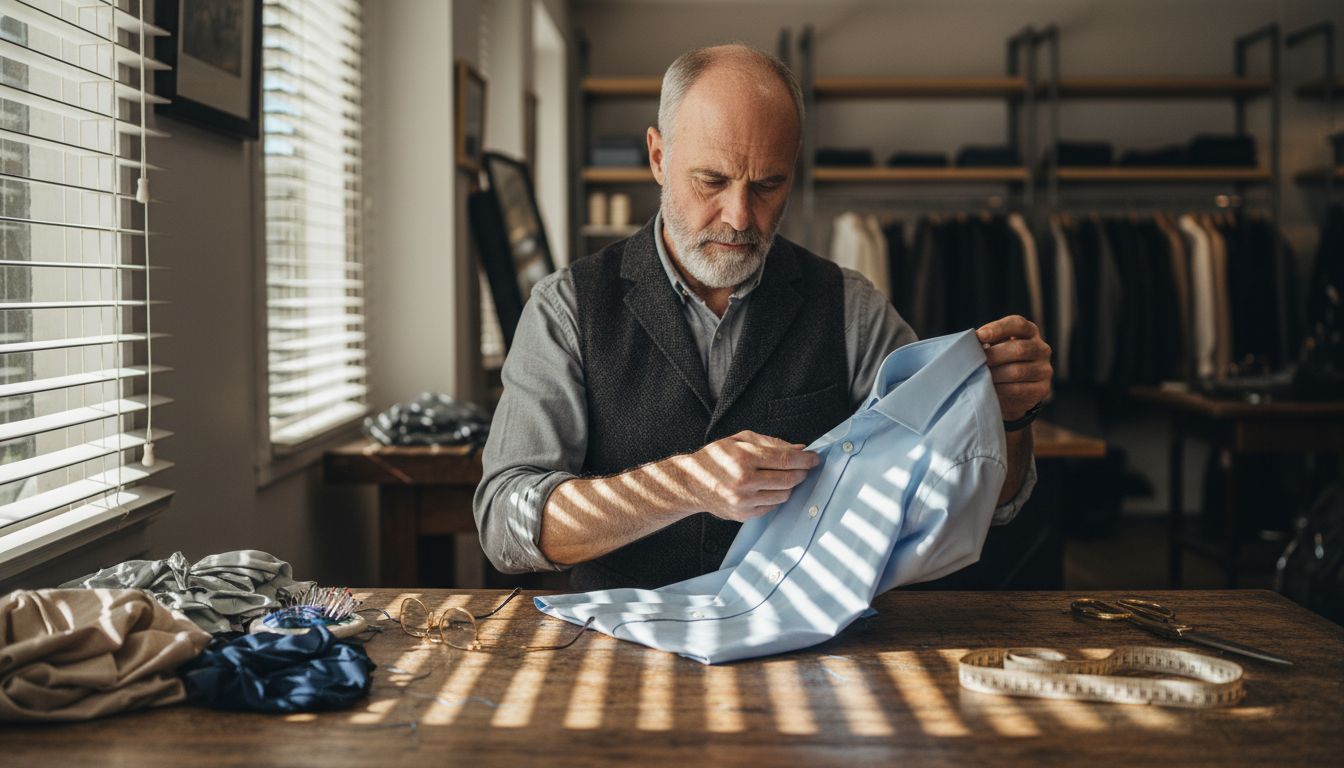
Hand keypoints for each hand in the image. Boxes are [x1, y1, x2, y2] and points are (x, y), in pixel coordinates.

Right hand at [672, 430, 819, 521]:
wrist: (691, 483)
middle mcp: (744, 482)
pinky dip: (776, 497)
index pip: (785, 460)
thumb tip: (799, 449)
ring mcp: (743, 501)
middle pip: (788, 479)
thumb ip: (770, 442)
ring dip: (790, 486)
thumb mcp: (740, 439)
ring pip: (783, 495)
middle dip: (801, 472)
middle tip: (804, 467)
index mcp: (743, 458)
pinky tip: (770, 488)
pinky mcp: (743, 515)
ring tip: (784, 477)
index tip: (815, 458)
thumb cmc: (716, 457)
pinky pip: (772, 507)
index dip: (805, 460)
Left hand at [976, 315, 1052, 421]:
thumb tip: (970, 343)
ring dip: (995, 374)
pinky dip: (1000, 388)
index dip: (998, 328)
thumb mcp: (995, 347)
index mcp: (1030, 332)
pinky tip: (990, 388)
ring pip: (1017, 371)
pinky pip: (1018, 389)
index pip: (1018, 324)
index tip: (980, 335)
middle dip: (993, 356)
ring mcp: (1044, 369)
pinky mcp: (1042, 388)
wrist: (1012, 393)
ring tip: (980, 376)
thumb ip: (987, 342)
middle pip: (1018, 349)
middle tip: (975, 362)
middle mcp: (1042, 348)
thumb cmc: (999, 363)